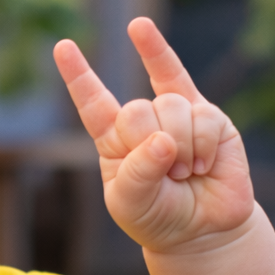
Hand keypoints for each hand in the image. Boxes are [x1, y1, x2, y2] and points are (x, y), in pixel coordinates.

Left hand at [54, 18, 254, 253]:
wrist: (199, 228)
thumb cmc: (154, 215)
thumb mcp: (129, 202)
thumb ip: (136, 173)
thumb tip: (163, 140)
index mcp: (112, 139)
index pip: (93, 102)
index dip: (78, 75)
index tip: (63, 46)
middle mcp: (143, 120)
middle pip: (136, 110)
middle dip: (146, 143)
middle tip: (161, 174)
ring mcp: (178, 113)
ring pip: (170, 108)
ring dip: (177, 149)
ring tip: (182, 173)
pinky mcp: (211, 117)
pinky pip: (201, 114)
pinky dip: (200, 146)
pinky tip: (201, 165)